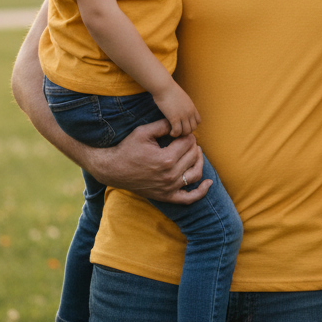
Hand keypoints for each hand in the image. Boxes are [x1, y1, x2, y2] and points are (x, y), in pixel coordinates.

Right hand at [84, 120, 210, 203]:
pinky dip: (201, 192)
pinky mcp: (166, 196)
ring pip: (195, 174)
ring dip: (199, 162)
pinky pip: (189, 198)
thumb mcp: (143, 132)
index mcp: (166, 159)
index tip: (181, 133)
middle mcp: (170, 175)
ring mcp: (169, 188)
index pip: (188, 143)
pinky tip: (208, 183)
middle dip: (192, 146)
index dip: (187, 135)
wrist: (113, 170)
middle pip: (193, 156)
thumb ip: (163, 125)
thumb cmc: (127, 149)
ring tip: (194, 153)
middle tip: (186, 140)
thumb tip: (178, 123)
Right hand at [153, 82, 200, 137]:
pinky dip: (174, 134)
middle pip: (193, 128)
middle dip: (186, 131)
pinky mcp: (174, 118)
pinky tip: (170, 132)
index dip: (191, 125)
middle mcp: (189, 112)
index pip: (198, 121)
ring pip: (186, 132)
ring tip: (174, 132)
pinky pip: (177, 131)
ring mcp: (183, 116)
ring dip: (180, 134)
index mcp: (192, 107)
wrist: (164, 87)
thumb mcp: (182, 97)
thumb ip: (184, 105)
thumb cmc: (169, 90)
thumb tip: (181, 108)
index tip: (183, 125)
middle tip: (178, 130)